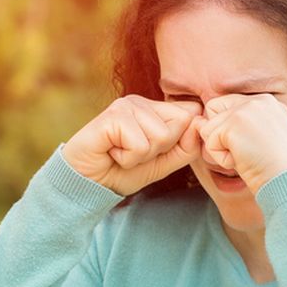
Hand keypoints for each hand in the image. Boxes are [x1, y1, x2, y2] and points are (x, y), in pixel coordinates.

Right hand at [62, 95, 204, 196]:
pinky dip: (128, 158)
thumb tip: (200, 124)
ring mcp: (126, 106)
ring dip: (141, 156)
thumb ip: (185, 147)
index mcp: (154, 109)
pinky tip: (111, 153)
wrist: (86, 184)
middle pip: (180, 124)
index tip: (153, 153)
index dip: (178, 142)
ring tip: (121, 154)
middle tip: (134, 154)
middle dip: (161, 149)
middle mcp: (141, 102)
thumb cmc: (121, 172)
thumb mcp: (162, 164)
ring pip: (160, 135)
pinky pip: (139, 143)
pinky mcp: (112, 116)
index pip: (190, 115)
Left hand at [195, 94, 286, 193]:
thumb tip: (199, 123)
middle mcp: (258, 100)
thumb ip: (235, 127)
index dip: (227, 130)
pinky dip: (222, 159)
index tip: (249, 148)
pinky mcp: (234, 124)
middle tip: (245, 154)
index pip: (227, 106)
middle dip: (219, 136)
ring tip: (247, 158)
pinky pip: (210, 143)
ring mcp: (246, 109)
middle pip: (213, 111)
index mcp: (268, 103)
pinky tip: (243, 162)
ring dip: (221, 151)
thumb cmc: (277, 171)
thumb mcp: (260, 142)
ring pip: (209, 129)